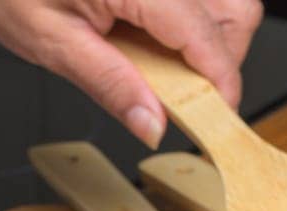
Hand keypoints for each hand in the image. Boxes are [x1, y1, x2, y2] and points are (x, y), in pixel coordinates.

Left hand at [0, 0, 262, 146]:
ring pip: (224, 2)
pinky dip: (188, 24)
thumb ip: (109, 83)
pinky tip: (153, 40)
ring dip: (209, 41)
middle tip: (184, 96)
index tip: (216, 119)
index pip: (205, 35)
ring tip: (161, 67)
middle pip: (234, 12)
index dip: (220, 82)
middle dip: (221, 60)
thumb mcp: (51, 43)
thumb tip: (152, 124)